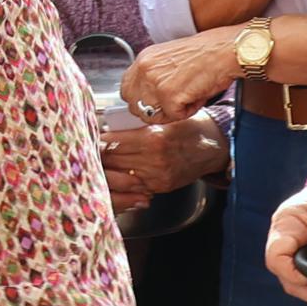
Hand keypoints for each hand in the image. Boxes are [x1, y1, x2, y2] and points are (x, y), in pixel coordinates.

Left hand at [101, 109, 227, 207]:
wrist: (214, 148)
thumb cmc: (189, 127)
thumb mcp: (165, 118)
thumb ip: (139, 124)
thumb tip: (108, 125)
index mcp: (153, 137)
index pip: (112, 142)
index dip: (100, 139)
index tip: (93, 136)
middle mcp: (154, 159)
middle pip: (112, 160)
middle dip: (101, 154)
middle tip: (91, 149)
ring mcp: (157, 176)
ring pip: (120, 175)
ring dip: (110, 169)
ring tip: (103, 161)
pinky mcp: (161, 187)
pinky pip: (134, 185)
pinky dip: (125, 179)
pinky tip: (121, 171)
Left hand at [127, 33, 239, 119]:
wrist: (226, 50)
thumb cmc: (207, 53)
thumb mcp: (170, 59)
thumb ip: (155, 75)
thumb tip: (149, 98)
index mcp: (144, 59)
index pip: (127, 89)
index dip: (141, 101)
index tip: (155, 103)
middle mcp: (145, 69)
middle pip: (135, 106)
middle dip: (153, 111)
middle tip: (174, 104)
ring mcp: (155, 82)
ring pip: (152, 115)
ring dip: (171, 112)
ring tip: (188, 97)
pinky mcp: (169, 95)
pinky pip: (173, 116)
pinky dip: (188, 112)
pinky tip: (197, 96)